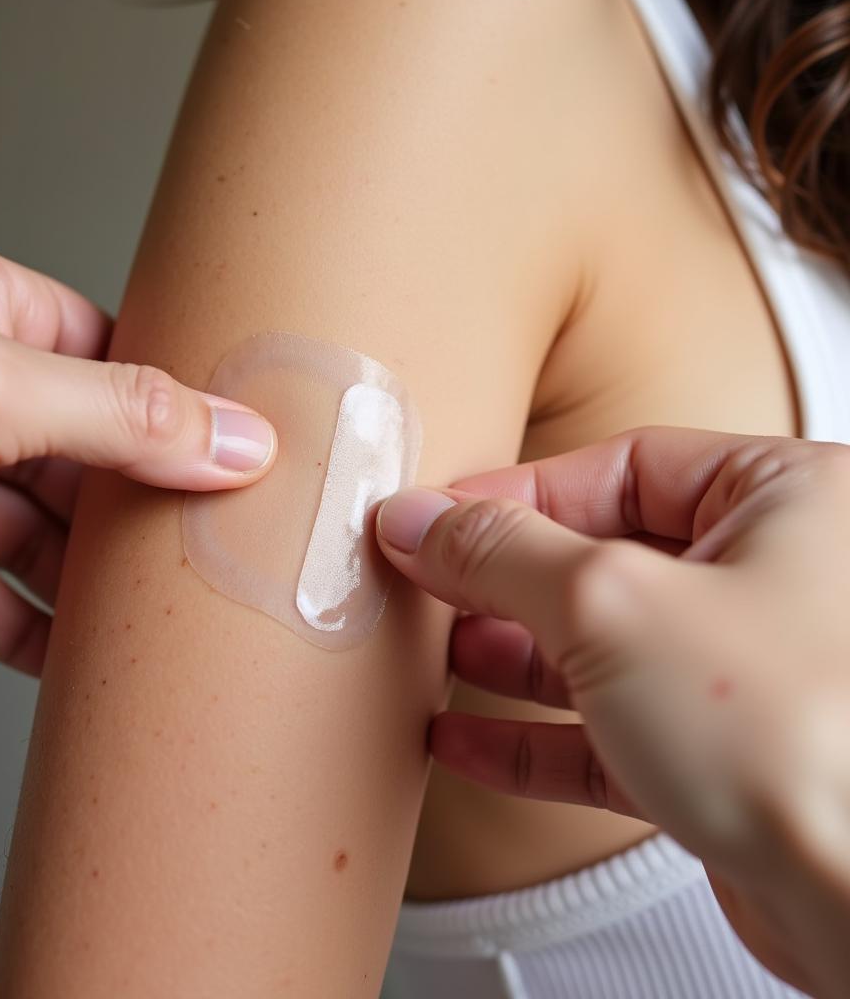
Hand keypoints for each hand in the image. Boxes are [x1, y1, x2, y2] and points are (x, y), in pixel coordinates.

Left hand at [0, 246, 274, 673]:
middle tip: (216, 549)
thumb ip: (123, 414)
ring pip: (44, 532)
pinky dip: (32, 631)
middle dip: (147, 503)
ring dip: (95, 578)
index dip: (184, 408)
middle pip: (90, 452)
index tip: (248, 458)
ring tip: (162, 614)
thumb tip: (236, 437)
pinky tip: (78, 659)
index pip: (118, 359)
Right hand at [376, 427, 849, 998]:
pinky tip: (469, 739)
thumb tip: (421, 520)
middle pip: (607, 556)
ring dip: (513, 658)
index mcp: (790, 502)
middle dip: (508, 579)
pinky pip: (612, 730)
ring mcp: (753, 676)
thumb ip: (503, 554)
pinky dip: (537, 735)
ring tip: (440, 657)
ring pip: (605, 648)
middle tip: (428, 584)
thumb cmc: (806, 739)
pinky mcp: (728, 760)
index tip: (437, 518)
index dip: (517, 494)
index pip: (623, 467)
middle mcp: (779, 582)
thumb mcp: (614, 605)